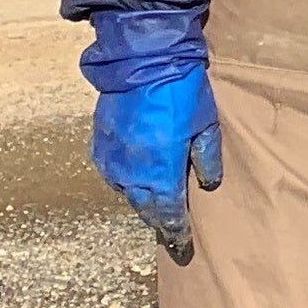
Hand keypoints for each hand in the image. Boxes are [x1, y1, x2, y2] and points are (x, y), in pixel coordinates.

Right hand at [94, 64, 221, 249]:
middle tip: (169, 232)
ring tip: (153, 206)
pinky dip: (124, 181)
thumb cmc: (181, 93)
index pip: (168, 212)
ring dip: (140, 200)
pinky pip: (112, 172)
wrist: (142, 61)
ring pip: (126, 192)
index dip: (176, 231)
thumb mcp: (205, 125)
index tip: (182, 247)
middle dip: (158, 221)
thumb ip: (207, 158)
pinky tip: (133, 180)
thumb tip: (207, 184)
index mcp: (161, 171)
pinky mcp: (100, 143)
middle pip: (144, 207)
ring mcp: (112, 158)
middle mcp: (132, 171)